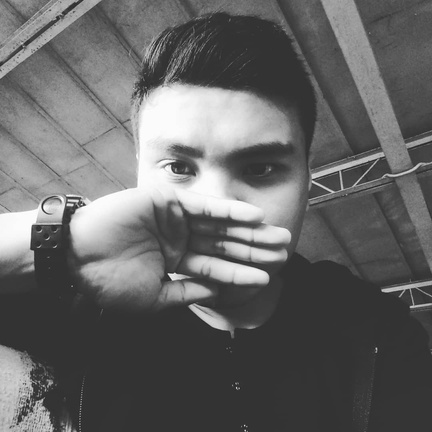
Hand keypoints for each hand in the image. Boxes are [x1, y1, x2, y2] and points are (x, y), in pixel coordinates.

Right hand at [68, 187, 289, 311]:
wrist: (79, 256)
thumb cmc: (111, 281)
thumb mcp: (153, 298)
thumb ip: (186, 293)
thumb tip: (215, 294)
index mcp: (176, 263)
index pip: (216, 268)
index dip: (241, 273)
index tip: (267, 277)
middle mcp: (180, 239)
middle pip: (225, 244)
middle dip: (254, 249)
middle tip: (284, 252)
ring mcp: (176, 219)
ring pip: (221, 225)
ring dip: (249, 230)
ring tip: (278, 236)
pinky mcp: (170, 200)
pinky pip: (205, 206)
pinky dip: (229, 210)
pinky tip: (253, 217)